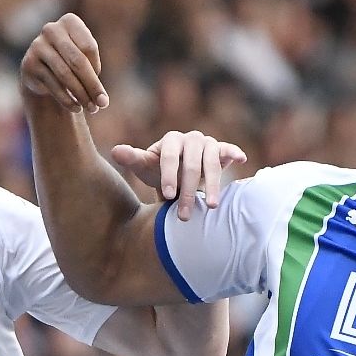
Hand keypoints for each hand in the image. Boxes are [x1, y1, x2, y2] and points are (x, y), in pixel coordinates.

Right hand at [21, 12, 108, 112]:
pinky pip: (53, 85)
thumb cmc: (71, 63)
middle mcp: (51, 29)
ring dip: (81, 95)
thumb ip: (94, 75)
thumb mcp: (86, 61)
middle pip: (77, 61)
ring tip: (91, 108)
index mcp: (70, 22)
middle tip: (102, 104)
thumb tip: (101, 100)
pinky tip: (76, 108)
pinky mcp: (29, 64)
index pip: (89, 47)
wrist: (42, 71)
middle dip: (92, 85)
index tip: (100, 85)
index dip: (96, 69)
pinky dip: (67, 99)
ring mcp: (37, 46)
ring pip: (65, 74)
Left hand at [112, 131, 248, 220]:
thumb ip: (132, 160)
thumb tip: (115, 152)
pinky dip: (234, 153)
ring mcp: (208, 144)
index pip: (170, 156)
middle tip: (185, 216)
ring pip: (212, 163)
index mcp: (171, 140)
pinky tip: (240, 160)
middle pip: (193, 164)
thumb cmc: (160, 172)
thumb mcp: (145, 168)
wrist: (180, 175)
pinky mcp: (222, 151)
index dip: (169, 175)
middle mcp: (191, 139)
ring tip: (212, 207)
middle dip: (189, 191)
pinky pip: (229, 150)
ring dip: (213, 186)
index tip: (168, 196)